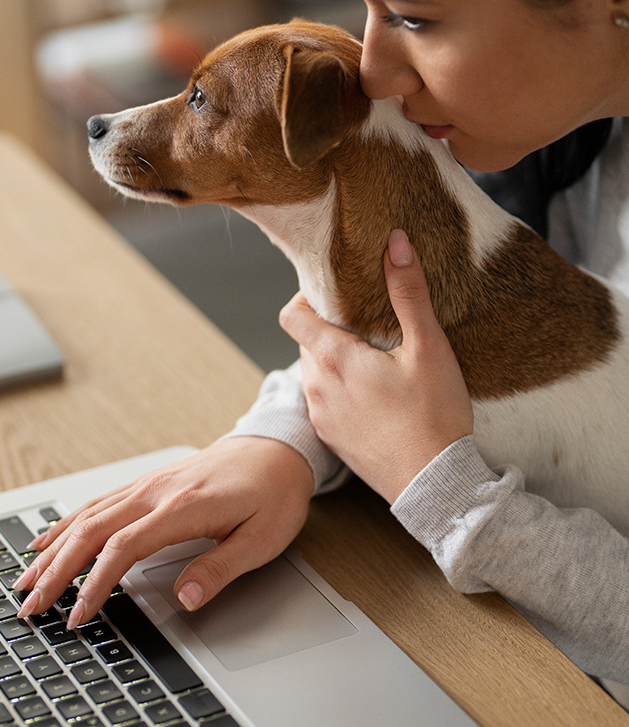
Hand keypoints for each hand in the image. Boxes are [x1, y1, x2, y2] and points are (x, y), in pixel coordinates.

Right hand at [13, 436, 313, 625]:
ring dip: (54, 549)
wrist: (277, 448)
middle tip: (29, 605)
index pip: (123, 548)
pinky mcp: (147, 484)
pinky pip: (97, 504)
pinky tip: (48, 539)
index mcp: (183, 507)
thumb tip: (184, 600)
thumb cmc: (274, 493)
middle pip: (91, 531)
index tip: (76, 614)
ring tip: (26, 580)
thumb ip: (220, 569)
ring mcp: (148, 485)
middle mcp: (156, 492)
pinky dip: (67, 524)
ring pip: (87, 516)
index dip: (94, 584)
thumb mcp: (262, 539)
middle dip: (55, 571)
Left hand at [279, 228, 472, 503]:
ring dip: (336, 360)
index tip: (341, 294)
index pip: (292, 314)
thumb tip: (394, 242)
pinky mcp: (331, 439)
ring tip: (376, 360)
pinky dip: (341, 390)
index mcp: (333, 358)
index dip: (310, 298)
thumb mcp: (428, 347)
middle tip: (370, 325)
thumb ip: (408, 292)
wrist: (434, 485)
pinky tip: (377, 395)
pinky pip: (324, 402)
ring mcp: (320, 416)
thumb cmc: (435, 415)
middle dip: (331, 328)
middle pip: (306, 341)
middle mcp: (316, 386)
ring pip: (315, 372)